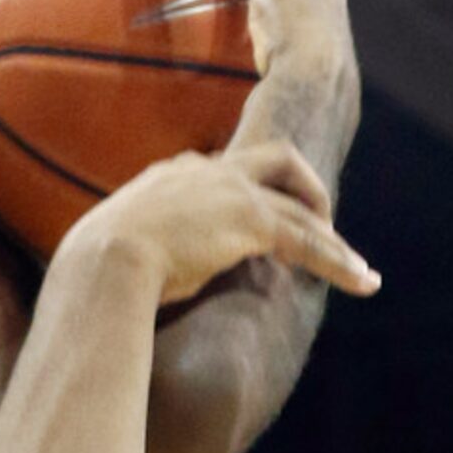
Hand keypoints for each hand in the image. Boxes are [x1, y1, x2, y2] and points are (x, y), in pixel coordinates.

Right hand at [62, 142, 378, 306]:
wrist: (101, 264)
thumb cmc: (89, 271)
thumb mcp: (106, 253)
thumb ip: (123, 258)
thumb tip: (104, 291)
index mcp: (168, 176)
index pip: (221, 173)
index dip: (249, 194)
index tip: (259, 222)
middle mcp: (206, 172)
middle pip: (276, 161)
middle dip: (305, 188)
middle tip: (322, 223)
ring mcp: (233, 192)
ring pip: (302, 209)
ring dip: (334, 242)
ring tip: (360, 272)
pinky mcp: (254, 222)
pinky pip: (311, 242)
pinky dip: (339, 262)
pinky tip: (362, 284)